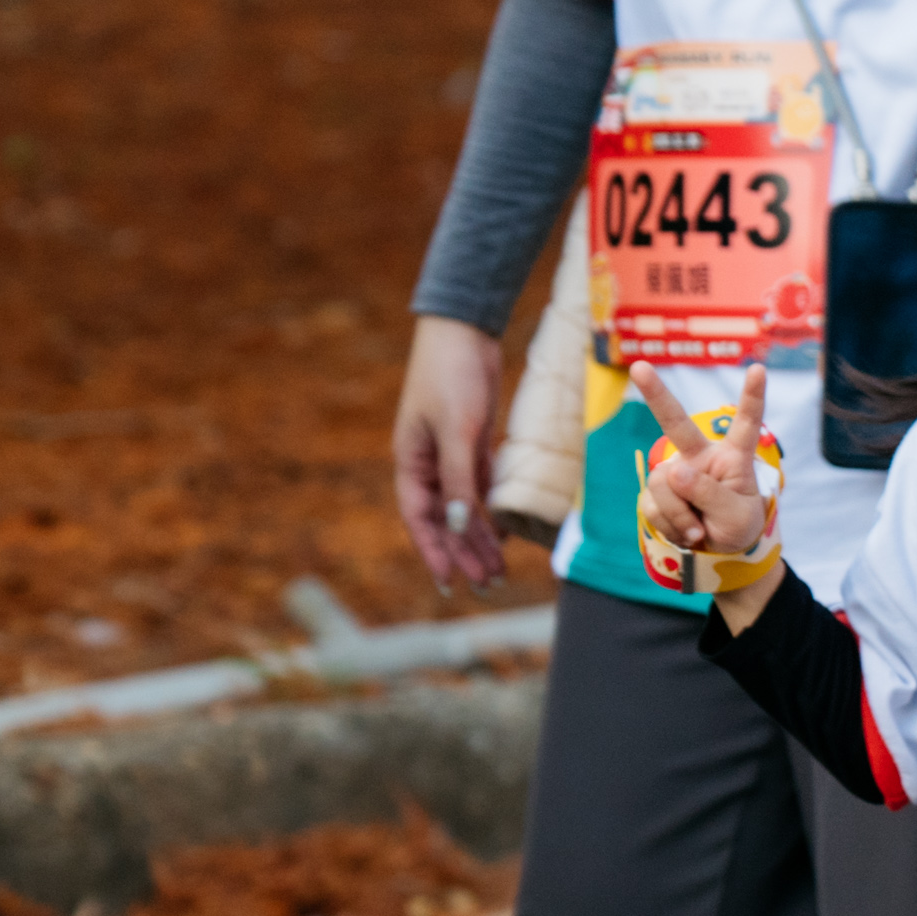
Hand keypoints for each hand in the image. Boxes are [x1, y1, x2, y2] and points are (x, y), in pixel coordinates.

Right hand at [395, 315, 509, 589]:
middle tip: (488, 585)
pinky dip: (491, 509)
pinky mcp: (473, 441)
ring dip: (480, 537)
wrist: (466, 330)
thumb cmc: (453, 376)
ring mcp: (450, 452)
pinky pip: (480, 486)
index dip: (434, 552)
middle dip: (464, 553)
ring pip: (464, 506)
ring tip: (499, 569)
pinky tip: (505, 531)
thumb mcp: (456, 430)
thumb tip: (456, 524)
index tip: (450, 584)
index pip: (420, 518)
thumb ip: (457, 478)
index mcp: (411, 461)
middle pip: (445, 519)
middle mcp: (427, 462)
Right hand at [632, 364, 771, 558]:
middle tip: (639, 367)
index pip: (745, 424)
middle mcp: (700, 457)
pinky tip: (685, 531)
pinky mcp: (656, 492)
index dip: (753, 397)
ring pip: (664, 485)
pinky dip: (669, 526)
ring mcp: (674, 473)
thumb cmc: (738, 527)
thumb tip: (674, 470)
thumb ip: (709, 494)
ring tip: (699, 529)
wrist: (718, 553)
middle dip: (655, 394)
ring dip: (680, 515)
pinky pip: (653, 506)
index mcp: (732, 457)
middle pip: (675, 422)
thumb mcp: (736, 517)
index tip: (759, 369)